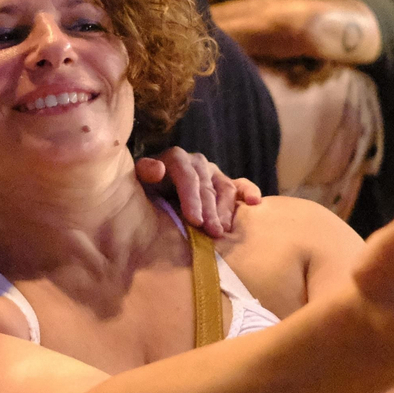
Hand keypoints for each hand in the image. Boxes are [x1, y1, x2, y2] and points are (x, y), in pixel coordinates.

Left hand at [138, 147, 262, 235]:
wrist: (153, 196)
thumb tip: (157, 169)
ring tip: (223, 231)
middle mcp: (197, 163)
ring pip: (224, 188)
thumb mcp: (139, 183)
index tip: (195, 221)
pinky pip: (240, 185)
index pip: (186, 175)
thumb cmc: (145, 192)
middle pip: (206, 186)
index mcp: (175, 159)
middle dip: (209, 210)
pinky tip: (255, 202)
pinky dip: (249, 192)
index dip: (192, 197)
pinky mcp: (224, 183)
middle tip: (212, 233)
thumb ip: (145, 173)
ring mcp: (213, 173)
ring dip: (225, 209)